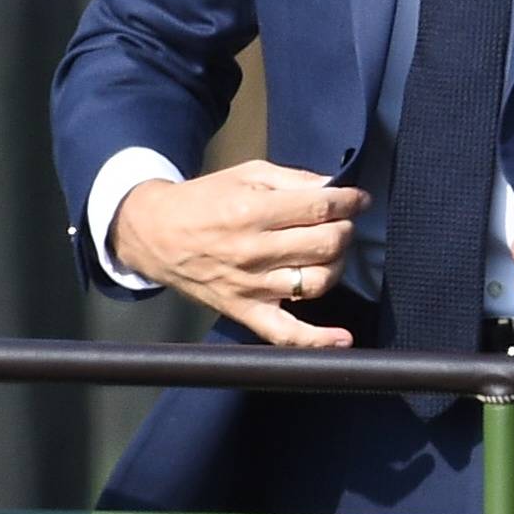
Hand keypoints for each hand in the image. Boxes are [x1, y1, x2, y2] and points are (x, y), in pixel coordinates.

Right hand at [108, 161, 365, 347]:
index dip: (349, 202)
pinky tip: (342, 338)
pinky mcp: (245, 311)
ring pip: (317, 282)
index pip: (320, 208)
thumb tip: (336, 188)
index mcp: (252, 211)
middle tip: (341, 222)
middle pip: (325, 244)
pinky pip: (285, 334)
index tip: (359, 199)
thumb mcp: (247, 174)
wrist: (155, 234)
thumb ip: (294, 179)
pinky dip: (317, 340)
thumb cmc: (203, 200)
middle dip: (344, 229)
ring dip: (337, 265)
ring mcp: (251, 286)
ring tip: (330, 253)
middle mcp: (254, 251)